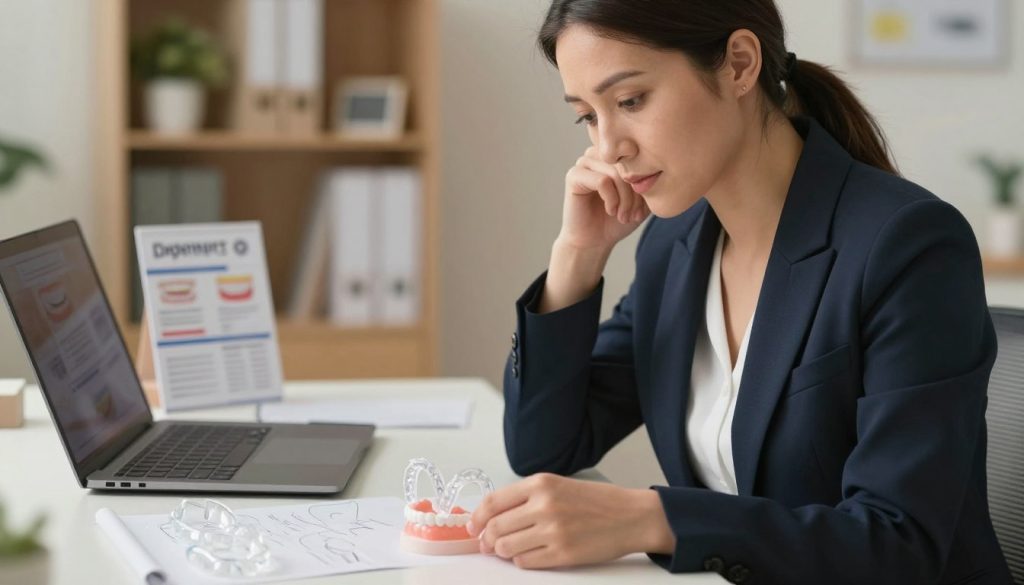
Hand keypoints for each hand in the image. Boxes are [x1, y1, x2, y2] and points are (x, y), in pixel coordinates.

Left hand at [466, 473, 673, 568]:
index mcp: (541, 484)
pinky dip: (521, 561)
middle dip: (486, 539)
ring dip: (502, 552)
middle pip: (496, 528)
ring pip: (507, 548)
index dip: (477, 517)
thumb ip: (527, 498)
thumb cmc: (596, 501)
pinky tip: (529, 555)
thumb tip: (492, 518)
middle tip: (487, 544)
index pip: (493, 502)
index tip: (473, 526)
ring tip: (509, 550)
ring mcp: (553, 531)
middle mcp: (544, 505)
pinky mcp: (563, 554)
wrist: (630, 516)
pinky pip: (526, 562)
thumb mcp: (558, 486)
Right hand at [558, 146, 650, 252]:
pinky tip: (611, 211)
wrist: (595, 241)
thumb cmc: (618, 220)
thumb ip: (651, 180)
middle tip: (634, 215)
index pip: (639, 158)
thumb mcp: (643, 199)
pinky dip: (611, 200)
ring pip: (616, 173)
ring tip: (624, 216)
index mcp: (615, 155)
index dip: (645, 183)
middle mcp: (599, 154)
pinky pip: (602, 181)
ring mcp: (585, 162)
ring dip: (625, 199)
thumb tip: (660, 166)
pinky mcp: (574, 175)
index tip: (644, 208)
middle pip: (628, 164)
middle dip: (636, 193)